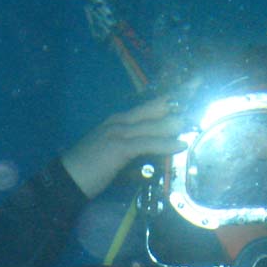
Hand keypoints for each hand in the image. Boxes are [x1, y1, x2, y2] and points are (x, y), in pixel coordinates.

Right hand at [60, 95, 185, 200]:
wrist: (66, 180)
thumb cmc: (89, 170)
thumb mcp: (114, 155)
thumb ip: (134, 149)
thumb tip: (155, 152)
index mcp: (119, 121)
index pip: (149, 106)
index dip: (170, 98)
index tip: (190, 88)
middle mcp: (120, 122)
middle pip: (154, 107)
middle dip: (178, 98)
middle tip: (199, 86)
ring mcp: (119, 133)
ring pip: (153, 124)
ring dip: (176, 122)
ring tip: (196, 120)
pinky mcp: (119, 148)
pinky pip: (147, 143)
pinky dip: (165, 143)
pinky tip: (180, 145)